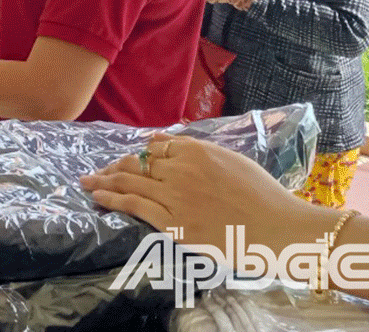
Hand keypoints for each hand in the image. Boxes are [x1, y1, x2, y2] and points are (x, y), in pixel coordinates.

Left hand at [80, 135, 325, 257]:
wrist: (281, 229)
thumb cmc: (264, 197)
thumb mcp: (230, 160)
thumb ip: (192, 148)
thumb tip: (157, 139)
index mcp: (196, 151)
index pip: (153, 150)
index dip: (135, 157)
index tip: (123, 164)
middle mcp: (181, 169)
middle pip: (135, 165)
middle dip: (112, 168)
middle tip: (95, 173)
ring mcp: (176, 196)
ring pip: (129, 183)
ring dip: (103, 182)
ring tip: (86, 183)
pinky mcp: (174, 223)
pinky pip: (135, 206)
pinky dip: (112, 200)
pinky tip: (97, 198)